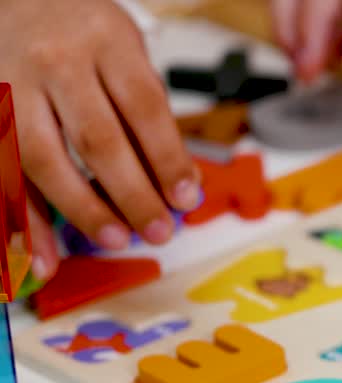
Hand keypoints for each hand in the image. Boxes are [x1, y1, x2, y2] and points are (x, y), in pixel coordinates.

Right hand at [2, 0, 200, 280]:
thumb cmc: (81, 31)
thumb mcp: (126, 51)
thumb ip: (149, 112)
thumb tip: (179, 182)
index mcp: (106, 42)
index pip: (145, 108)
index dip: (168, 159)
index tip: (186, 198)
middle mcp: (56, 61)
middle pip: (96, 138)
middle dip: (131, 194)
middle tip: (157, 230)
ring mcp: (15, 85)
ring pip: (43, 158)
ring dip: (81, 209)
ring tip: (115, 239)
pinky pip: (6, 172)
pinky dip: (24, 220)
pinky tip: (44, 255)